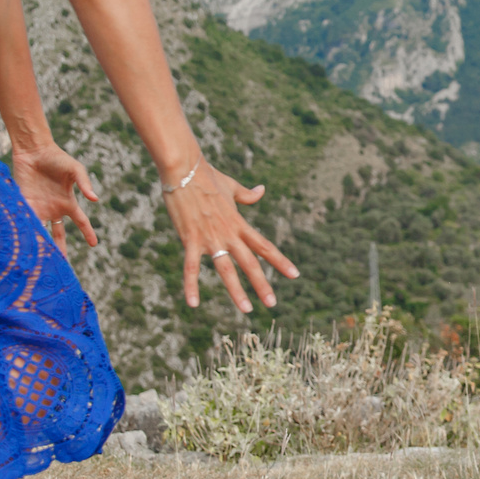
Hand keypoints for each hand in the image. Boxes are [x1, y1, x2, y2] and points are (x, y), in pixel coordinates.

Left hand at [10, 144, 98, 253]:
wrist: (33, 150)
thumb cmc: (57, 157)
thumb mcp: (75, 169)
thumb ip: (84, 183)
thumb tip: (95, 200)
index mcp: (68, 202)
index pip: (81, 222)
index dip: (88, 233)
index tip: (94, 245)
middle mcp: (54, 209)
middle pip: (58, 234)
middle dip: (60, 249)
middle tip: (62, 266)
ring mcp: (39, 208)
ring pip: (41, 231)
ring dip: (41, 245)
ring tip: (40, 261)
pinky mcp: (24, 204)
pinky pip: (26, 220)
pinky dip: (26, 231)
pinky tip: (24, 242)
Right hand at [161, 160, 297, 312]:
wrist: (184, 169)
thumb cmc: (206, 176)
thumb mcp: (231, 186)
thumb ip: (246, 194)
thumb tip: (261, 190)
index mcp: (239, 223)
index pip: (264, 246)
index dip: (280, 261)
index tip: (295, 275)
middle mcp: (228, 233)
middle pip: (250, 262)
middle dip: (262, 284)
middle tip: (273, 303)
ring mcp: (210, 237)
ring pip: (226, 269)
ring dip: (236, 290)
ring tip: (246, 309)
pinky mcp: (190, 239)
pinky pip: (191, 267)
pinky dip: (191, 286)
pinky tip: (193, 304)